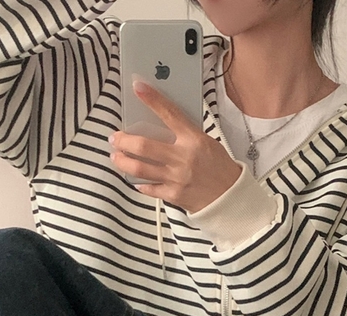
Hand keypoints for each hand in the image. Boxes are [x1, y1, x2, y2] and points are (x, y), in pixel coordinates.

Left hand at [109, 81, 242, 213]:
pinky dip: (139, 184)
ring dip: (123, 162)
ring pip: (140, 169)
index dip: (152, 100)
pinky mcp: (174, 195)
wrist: (231, 197)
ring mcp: (177, 178)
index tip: (138, 88)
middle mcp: (183, 158)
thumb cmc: (220, 169)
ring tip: (116, 157)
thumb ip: (185, 135)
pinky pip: (149, 188)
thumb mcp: (207, 143)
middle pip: (144, 146)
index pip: (169, 114)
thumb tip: (160, 125)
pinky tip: (135, 180)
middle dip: (124, 140)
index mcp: (194, 140)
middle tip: (115, 137)